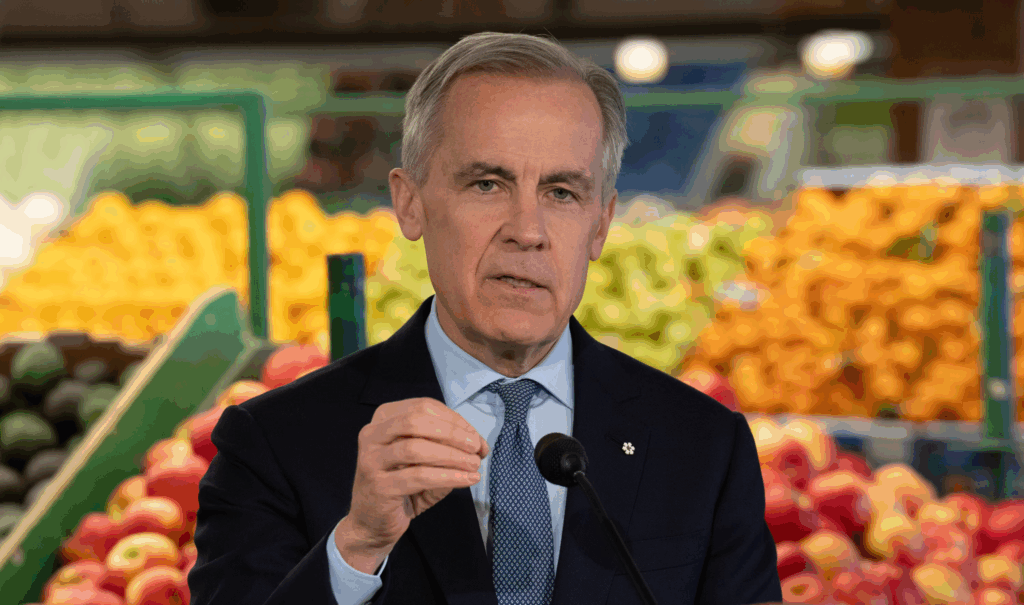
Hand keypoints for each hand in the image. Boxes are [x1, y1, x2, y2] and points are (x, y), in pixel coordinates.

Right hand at [335, 397, 488, 572]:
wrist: (372, 523)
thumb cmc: (402, 487)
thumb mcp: (427, 461)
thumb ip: (448, 447)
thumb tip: (479, 445)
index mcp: (385, 419)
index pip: (423, 406)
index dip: (454, 420)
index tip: (475, 437)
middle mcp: (372, 434)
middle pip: (416, 421)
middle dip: (452, 432)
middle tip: (475, 447)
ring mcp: (371, 460)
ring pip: (415, 448)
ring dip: (451, 455)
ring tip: (474, 464)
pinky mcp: (378, 486)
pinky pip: (418, 476)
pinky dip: (447, 476)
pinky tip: (466, 479)